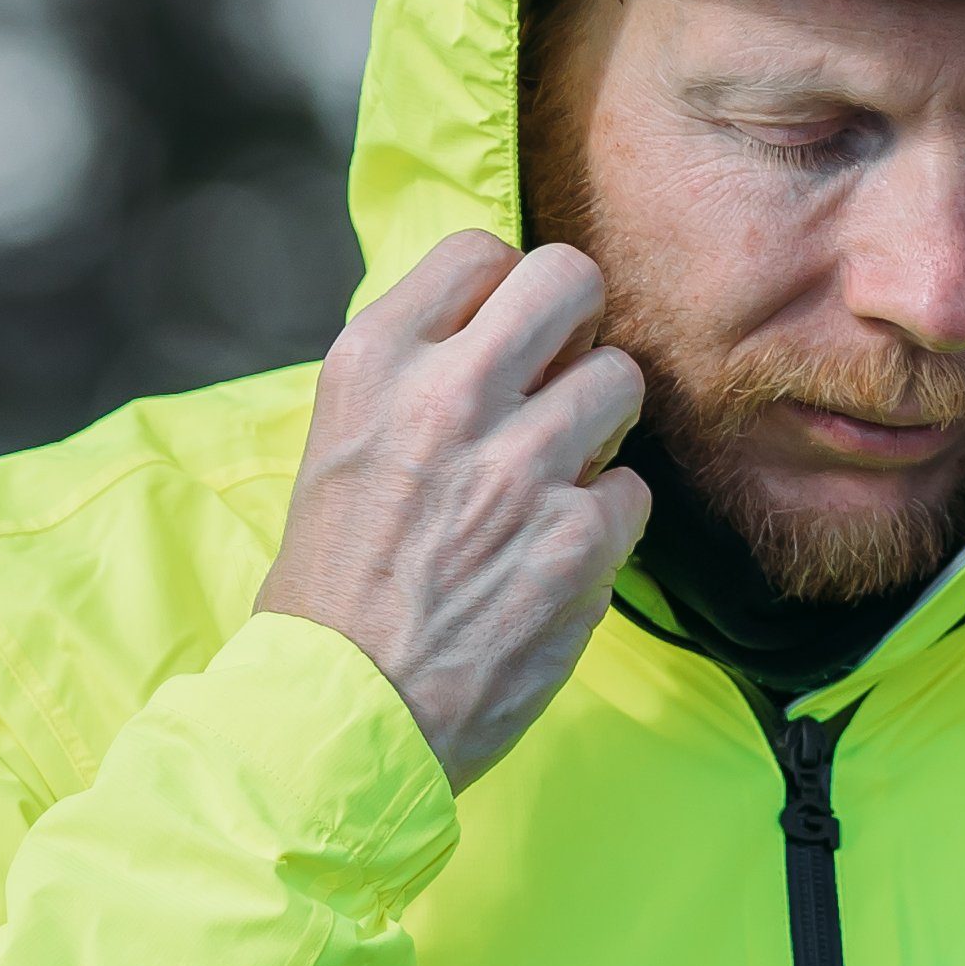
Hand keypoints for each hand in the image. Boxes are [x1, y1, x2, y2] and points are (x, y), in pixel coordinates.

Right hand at [255, 232, 648, 788]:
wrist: (340, 714)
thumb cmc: (331, 589)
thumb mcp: (338, 447)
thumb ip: (413, 381)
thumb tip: (497, 336)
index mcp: (374, 364)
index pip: (480, 251)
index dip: (505, 293)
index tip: (501, 340)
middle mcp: (448, 396)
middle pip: (570, 280)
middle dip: (578, 325)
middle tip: (562, 377)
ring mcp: (521, 466)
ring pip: (621, 379)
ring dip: (600, 426)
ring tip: (557, 476)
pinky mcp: (578, 539)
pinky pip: (634, 489)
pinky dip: (606, 521)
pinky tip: (556, 553)